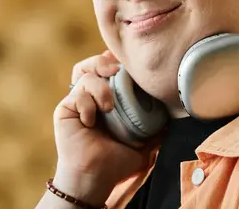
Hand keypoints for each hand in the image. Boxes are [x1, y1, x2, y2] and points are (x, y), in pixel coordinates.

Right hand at [51, 50, 158, 205]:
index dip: (112, 61)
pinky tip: (91, 122)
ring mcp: (76, 102)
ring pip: (85, 76)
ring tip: (109, 107)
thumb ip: (156, 130)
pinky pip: (76, 95)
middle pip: (91, 65)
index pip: (106, 71)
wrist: (96, 177)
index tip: (123, 62)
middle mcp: (90, 98)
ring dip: (100, 88)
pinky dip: (86, 105)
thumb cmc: (116, 162)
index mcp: (106, 100)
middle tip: (115, 69)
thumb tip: (173, 119)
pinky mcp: (65, 110)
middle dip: (102, 62)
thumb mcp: (143, 144)